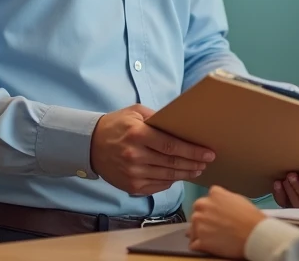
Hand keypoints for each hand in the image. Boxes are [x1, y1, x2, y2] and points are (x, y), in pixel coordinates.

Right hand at [90, 104, 214, 195]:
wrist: (90, 145)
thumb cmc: (115, 125)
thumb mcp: (134, 112)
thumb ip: (157, 118)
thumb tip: (179, 125)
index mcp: (137, 135)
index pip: (171, 145)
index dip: (192, 151)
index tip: (208, 153)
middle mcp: (135, 156)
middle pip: (172, 163)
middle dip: (193, 163)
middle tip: (207, 162)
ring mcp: (133, 174)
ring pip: (167, 176)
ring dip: (185, 174)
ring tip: (197, 169)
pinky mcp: (131, 186)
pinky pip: (157, 186)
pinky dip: (170, 181)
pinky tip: (178, 176)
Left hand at [187, 186, 265, 258]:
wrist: (255, 235)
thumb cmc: (251, 218)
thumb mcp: (238, 199)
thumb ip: (224, 198)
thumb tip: (218, 204)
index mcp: (214, 194)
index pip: (206, 200)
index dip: (211, 209)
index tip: (216, 215)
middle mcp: (203, 206)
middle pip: (196, 212)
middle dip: (203, 219)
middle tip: (213, 227)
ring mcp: (200, 223)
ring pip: (192, 228)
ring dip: (199, 233)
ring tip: (212, 238)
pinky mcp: (200, 240)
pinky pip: (193, 244)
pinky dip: (199, 246)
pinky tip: (207, 246)